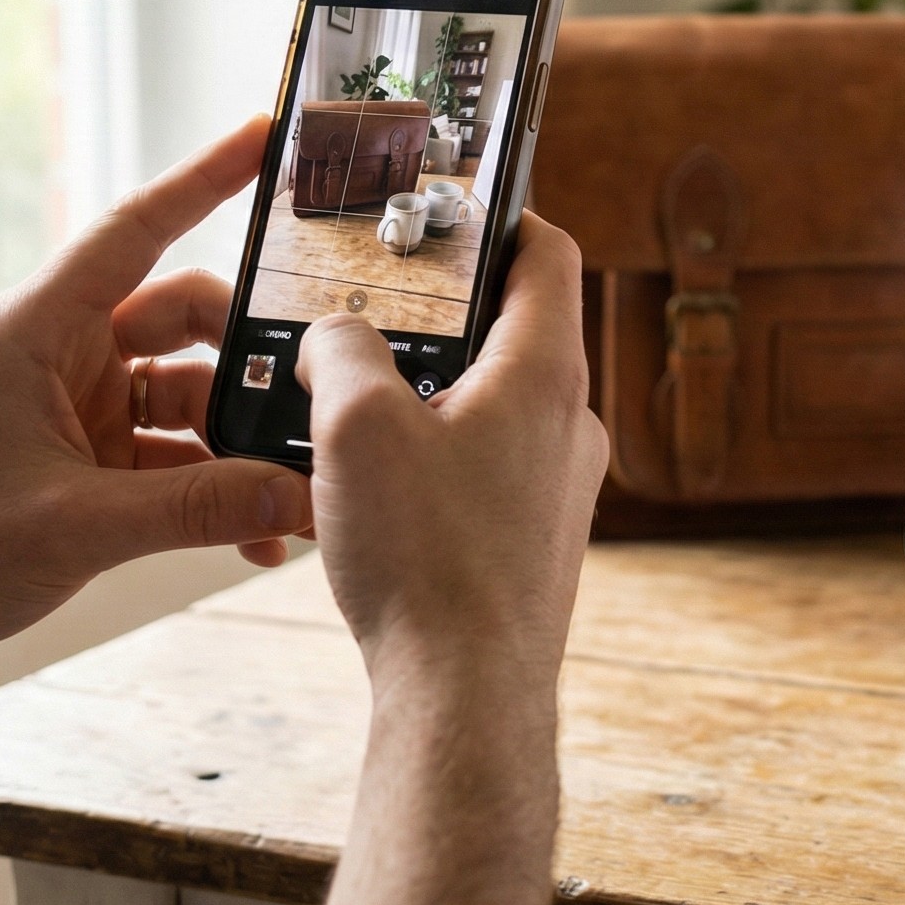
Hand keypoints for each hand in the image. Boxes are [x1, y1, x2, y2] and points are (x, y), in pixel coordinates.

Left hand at [0, 118, 316, 683]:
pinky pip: (177, 458)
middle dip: (252, 357)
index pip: (135, 231)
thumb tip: (299, 494)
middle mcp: (62, 357)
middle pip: (185, 321)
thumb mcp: (79, 525)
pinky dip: (217, 491)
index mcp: (36, 332)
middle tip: (314, 390)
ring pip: (191, 397)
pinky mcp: (90, 464)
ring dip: (240, 445)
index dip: (203, 179)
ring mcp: (79, 410)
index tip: (263, 135)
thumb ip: (199, 508)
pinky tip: (256, 535)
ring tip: (292, 492)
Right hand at [295, 214, 609, 683]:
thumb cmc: (426, 559)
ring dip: (432, 391)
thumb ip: (341, 351)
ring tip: (357, 402)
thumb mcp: (356, 426)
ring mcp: (560, 487)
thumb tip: (334, 333)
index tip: (448, 208)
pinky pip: (489, 470)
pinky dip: (438, 457)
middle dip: (444, 312)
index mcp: (545, 373)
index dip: (499, 217)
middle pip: (516, 330)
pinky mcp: (535, 541)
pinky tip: (374, 487)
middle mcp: (570, 424)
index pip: (545, 254)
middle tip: (376, 305)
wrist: (465, 696)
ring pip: (497, 406)